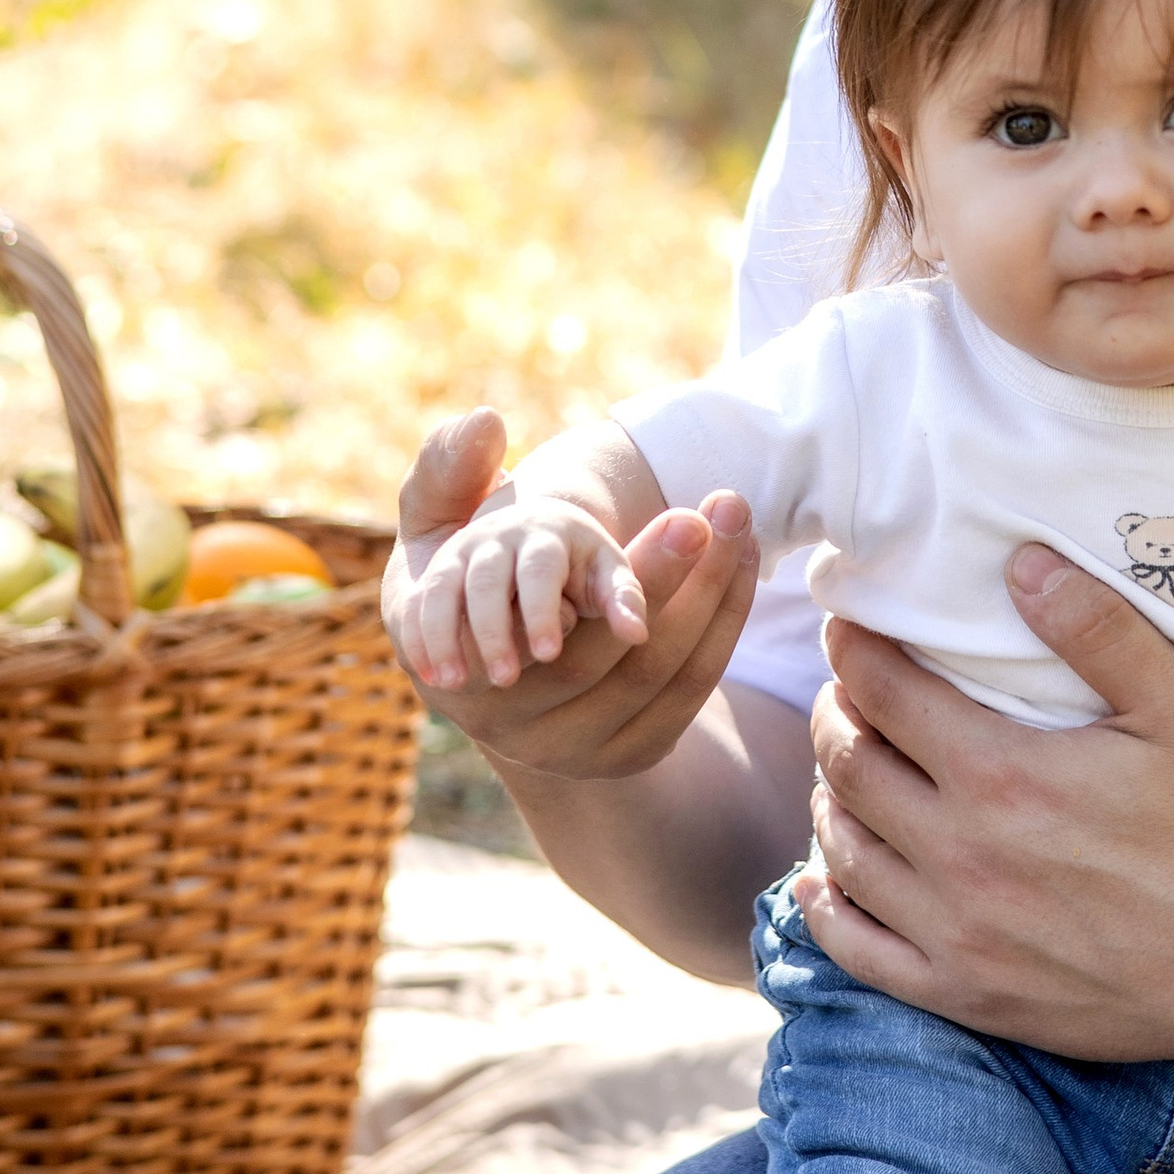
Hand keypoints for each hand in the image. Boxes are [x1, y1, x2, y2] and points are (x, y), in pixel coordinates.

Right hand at [382, 409, 759, 784]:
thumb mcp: (430, 538)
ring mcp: (584, 750)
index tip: (690, 518)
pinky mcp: (631, 754)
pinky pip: (693, 690)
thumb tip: (485, 419)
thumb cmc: (455, 586)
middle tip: (725, 511)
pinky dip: (724, 626)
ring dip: (717, 599)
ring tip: (743, 529)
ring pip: (670, 675)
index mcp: (484, 676)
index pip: (573, 630)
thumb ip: (444, 476)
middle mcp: (533, 728)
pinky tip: (743, 568)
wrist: (486, 685)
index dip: (638, 575)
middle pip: (632, 659)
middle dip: (687, 579)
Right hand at [393, 476, 646, 688]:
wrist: (535, 535)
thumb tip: (637, 633)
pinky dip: (418, 639)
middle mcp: (496, 540)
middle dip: (493, 632)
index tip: (549, 654)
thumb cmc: (583, 566)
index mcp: (546, 534)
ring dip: (444, 638)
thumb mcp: (608, 572)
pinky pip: (415, 606)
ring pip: (441, 592)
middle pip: (485, 582)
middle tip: (505, 681)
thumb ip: (623, 596)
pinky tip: (432, 677)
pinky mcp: (435, 580)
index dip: (540, 612)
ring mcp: (459, 558)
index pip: (538, 571)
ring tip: (453, 684)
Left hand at [796, 544, 1173, 1058]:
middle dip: (834, 714)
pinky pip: (860, 952)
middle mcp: (959, 853)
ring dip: (830, 797)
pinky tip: (827, 879)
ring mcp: (957, 932)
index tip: (849, 627)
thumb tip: (1022, 563)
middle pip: (848, 765)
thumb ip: (1098, 628)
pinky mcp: (968, 995)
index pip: (882, 691)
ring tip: (847, 768)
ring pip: (844, 851)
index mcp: (1001, 773)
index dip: (853, 649)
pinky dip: (827, 907)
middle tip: (848, 691)